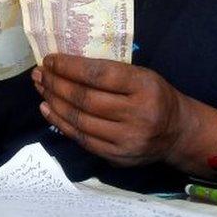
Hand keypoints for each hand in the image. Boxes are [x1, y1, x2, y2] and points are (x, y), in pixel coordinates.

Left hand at [31, 54, 191, 167]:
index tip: (50, 60)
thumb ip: (112, 72)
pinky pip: (82, 138)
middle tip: (39, 73)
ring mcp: (126, 139)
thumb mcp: (143, 76)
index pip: (99, 75)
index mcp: (144, 86)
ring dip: (54, 102)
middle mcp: (137, 114)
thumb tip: (67, 65)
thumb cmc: (155, 96)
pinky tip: (48, 109)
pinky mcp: (117, 156)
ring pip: (80, 120)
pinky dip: (61, 123)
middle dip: (56, 84)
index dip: (70, 67)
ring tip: (41, 88)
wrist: (177, 133)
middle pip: (85, 98)